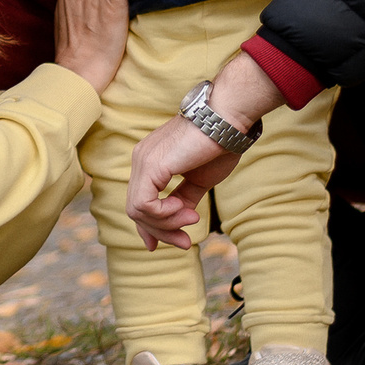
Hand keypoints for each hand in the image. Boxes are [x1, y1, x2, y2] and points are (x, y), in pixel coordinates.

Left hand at [125, 50, 286, 249]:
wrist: (227, 122)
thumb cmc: (218, 145)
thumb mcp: (199, 180)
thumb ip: (185, 199)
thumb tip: (180, 219)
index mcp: (150, 161)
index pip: (140, 201)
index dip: (151, 228)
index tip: (175, 242)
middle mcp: (140, 160)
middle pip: (136, 210)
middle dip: (161, 232)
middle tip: (186, 243)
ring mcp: (142, 161)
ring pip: (138, 211)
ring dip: (167, 224)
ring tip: (192, 218)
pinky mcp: (149, 165)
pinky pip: (144, 205)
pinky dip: (164, 214)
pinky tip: (184, 209)